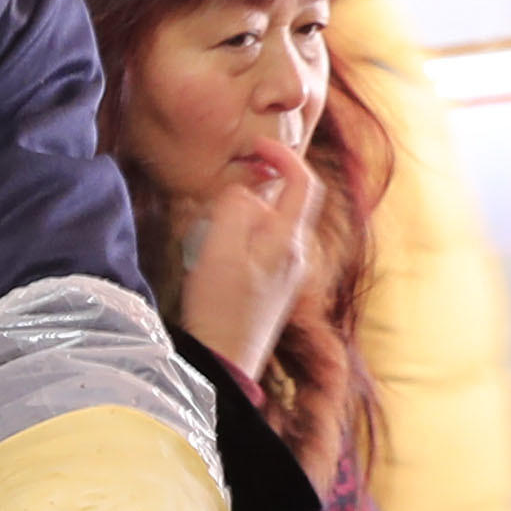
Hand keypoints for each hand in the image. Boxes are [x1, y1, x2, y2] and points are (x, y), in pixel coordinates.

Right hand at [173, 154, 313, 391]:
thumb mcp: (219, 251)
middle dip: (251, 192)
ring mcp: (287, 274)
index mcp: (288, 240)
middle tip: (216, 200)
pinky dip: (238, 241)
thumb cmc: (219, 309)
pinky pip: (259, 249)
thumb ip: (234, 210)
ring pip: (268, 226)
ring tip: (208, 237)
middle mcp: (295, 255)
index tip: (255, 147)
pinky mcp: (272, 290)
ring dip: (239, 219)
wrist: (223, 363)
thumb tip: (247, 191)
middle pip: (283, 203)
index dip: (283, 156)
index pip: (303, 182)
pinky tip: (213, 261)